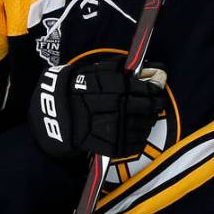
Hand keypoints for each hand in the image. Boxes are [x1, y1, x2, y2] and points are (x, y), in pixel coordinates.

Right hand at [30, 57, 167, 158]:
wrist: (56, 112)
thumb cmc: (79, 88)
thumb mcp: (99, 70)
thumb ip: (125, 68)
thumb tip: (154, 67)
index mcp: (115, 86)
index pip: (147, 89)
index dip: (156, 89)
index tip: (158, 89)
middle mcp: (116, 107)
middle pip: (148, 108)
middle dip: (155, 105)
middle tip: (155, 104)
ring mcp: (113, 128)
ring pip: (143, 126)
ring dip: (147, 122)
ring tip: (144, 117)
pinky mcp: (109, 146)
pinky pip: (133, 145)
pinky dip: (138, 139)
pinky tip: (135, 132)